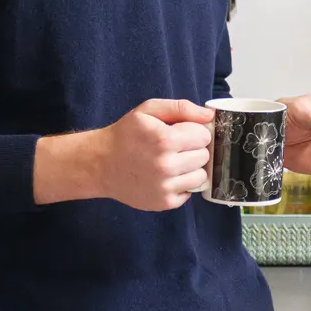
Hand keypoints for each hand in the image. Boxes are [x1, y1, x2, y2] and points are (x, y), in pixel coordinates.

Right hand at [34, 98, 213, 209]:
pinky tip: (166, 176)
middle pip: (204, 156)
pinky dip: (182, 184)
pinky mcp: (163, 202)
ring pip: (201, 176)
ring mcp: (165, 187)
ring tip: (173, 162)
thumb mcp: (148, 110)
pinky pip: (189, 192)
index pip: (204, 135)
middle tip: (175, 147)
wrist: (100, 164)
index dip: (194, 131)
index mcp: (164, 139)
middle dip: (193, 149)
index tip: (181, 132)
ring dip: (191, 168)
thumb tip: (209, 116)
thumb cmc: (126, 134)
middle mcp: (166, 165)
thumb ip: (181, 108)